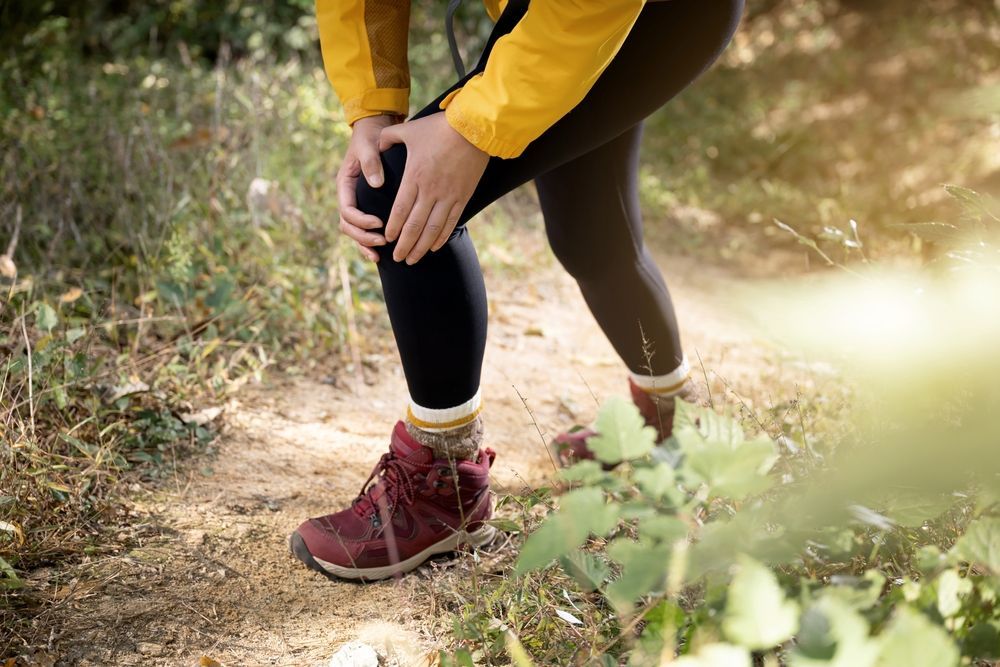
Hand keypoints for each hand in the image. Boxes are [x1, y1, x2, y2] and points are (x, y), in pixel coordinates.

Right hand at [337, 114, 400, 261]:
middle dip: (363, 237)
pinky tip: (380, 253)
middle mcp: (348, 197)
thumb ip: (371, 162)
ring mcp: (356, 203)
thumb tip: (376, 183)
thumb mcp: (368, 146)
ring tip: (379, 255)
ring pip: (353, 231)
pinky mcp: (366, 207)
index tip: (379, 223)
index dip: (361, 220)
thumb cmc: (370, 137)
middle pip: (347, 225)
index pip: (347, 210)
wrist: (375, 131)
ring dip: (364, 244)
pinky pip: (363, 229)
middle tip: (382, 241)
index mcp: (345, 184)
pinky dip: (368, 242)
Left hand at [378, 113, 488, 263]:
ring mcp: (448, 196)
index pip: (400, 210)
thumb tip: (377, 145)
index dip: (393, 228)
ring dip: (421, 247)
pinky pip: (451, 223)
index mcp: (414, 177)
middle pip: (414, 226)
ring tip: (412, 259)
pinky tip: (434, 247)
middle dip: (404, 245)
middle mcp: (430, 191)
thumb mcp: (409, 130)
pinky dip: (441, 237)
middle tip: (397, 259)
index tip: (388, 240)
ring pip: (432, 229)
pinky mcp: (463, 196)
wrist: (474, 127)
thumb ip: (388, 138)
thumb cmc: (439, 127)